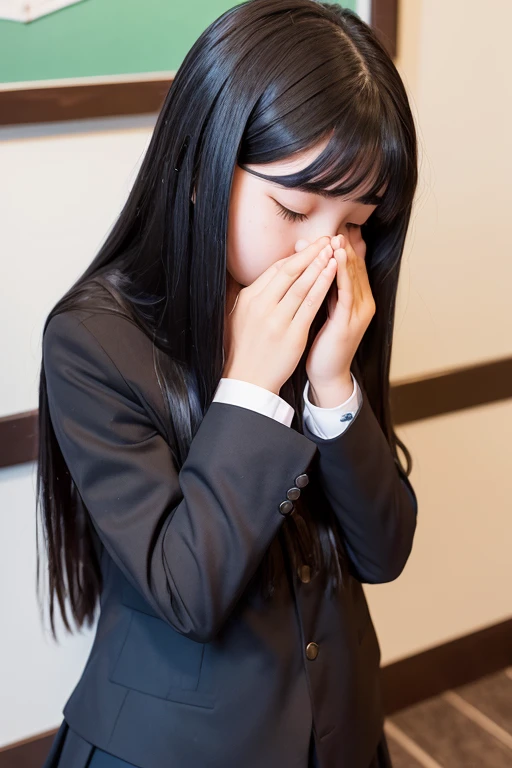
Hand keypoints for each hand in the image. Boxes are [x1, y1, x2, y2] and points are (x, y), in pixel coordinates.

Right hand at [223, 236, 337, 394]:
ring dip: (319, 265)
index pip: (275, 270)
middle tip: (325, 239)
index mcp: (248, 299)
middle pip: (289, 272)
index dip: (296, 256)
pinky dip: (322, 285)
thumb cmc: (244, 349)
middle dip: (309, 253)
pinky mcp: (292, 334)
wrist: (248, 380)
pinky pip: (310, 304)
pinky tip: (333, 273)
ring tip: (332, 250)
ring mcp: (277, 320)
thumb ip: (251, 296)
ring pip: (301, 285)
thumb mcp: (238, 317)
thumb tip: (261, 278)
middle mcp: (261, 306)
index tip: (310, 246)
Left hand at [297, 227, 375, 387]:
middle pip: (353, 269)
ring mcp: (358, 313)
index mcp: (356, 299)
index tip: (323, 236)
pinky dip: (341, 275)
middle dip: (340, 250)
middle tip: (329, 233)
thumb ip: (320, 288)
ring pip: (352, 278)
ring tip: (335, 240)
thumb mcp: (321, 309)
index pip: (349, 267)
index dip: (338, 250)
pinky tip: (334, 261)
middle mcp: (362, 303)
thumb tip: (307, 263)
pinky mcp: (349, 323)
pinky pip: (346, 294)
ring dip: (343, 258)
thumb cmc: (320, 342)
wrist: (325, 373)